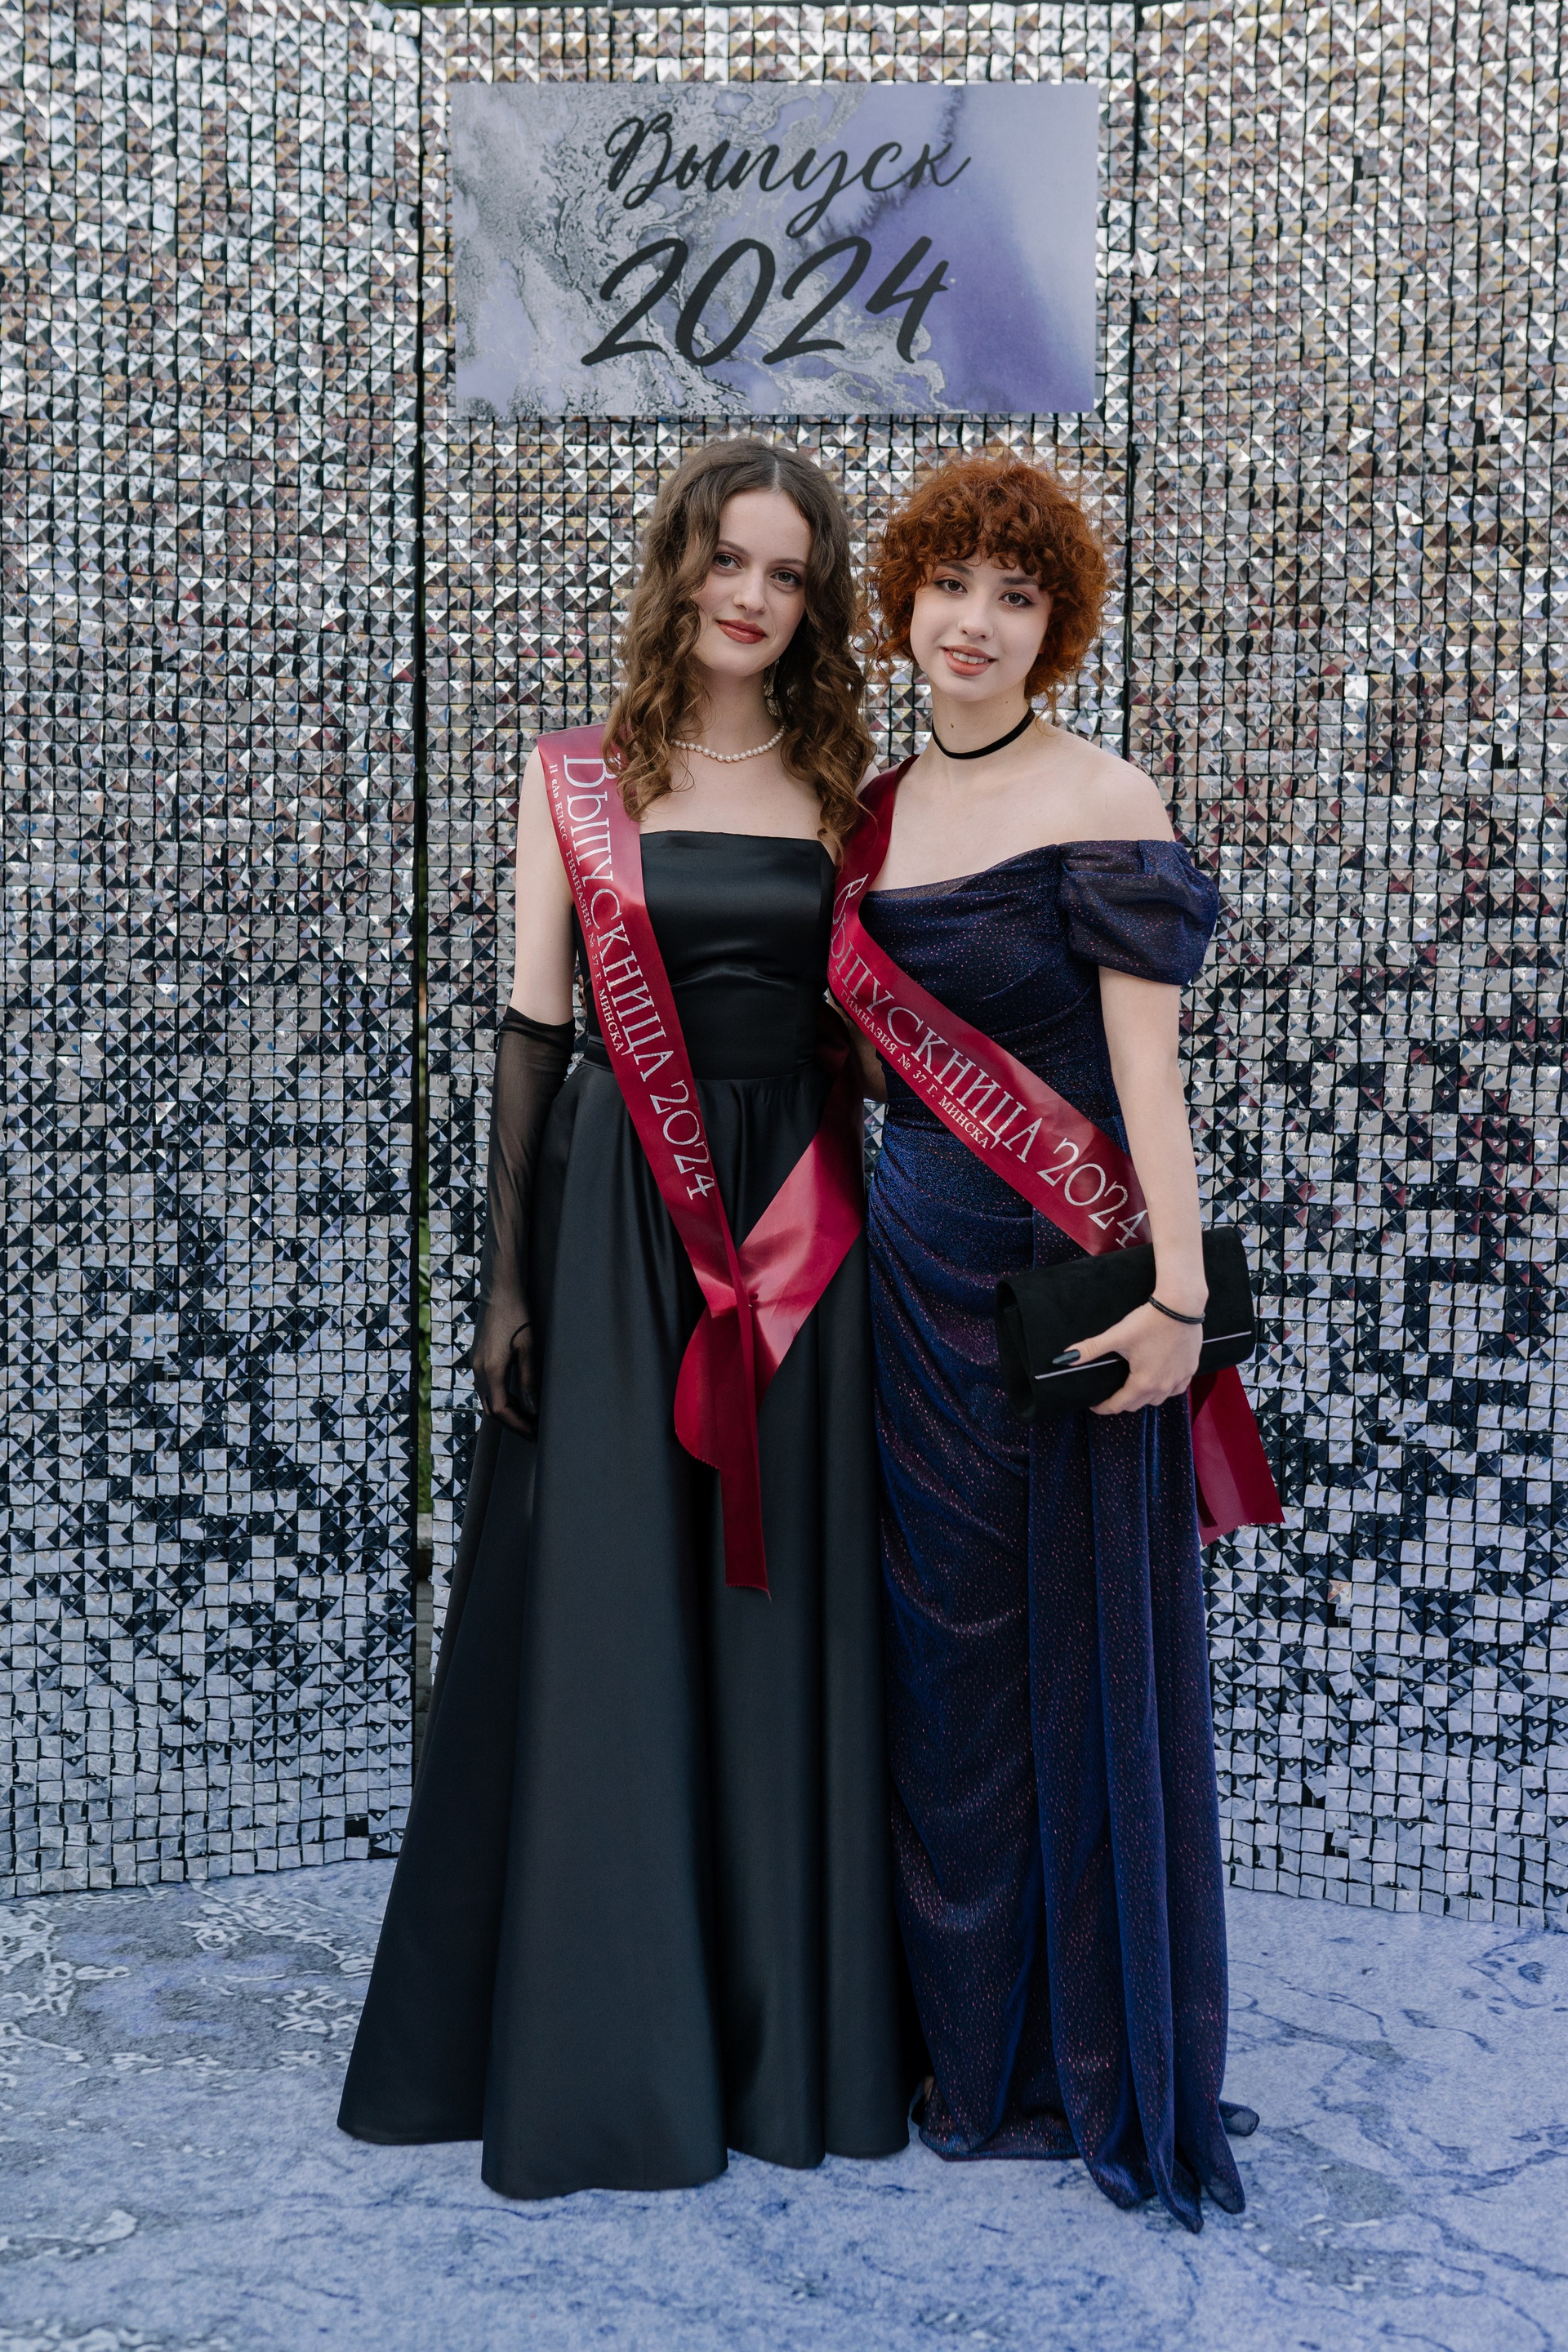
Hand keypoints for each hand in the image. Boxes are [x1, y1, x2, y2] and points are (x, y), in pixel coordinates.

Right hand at [472, 1308, 536, 1436]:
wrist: (499, 1291)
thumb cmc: (518, 1315)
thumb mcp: (528, 1347)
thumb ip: (529, 1379)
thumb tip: (532, 1408)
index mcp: (491, 1370)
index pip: (501, 1410)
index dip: (518, 1425)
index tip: (534, 1432)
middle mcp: (478, 1370)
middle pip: (491, 1409)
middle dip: (511, 1423)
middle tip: (533, 1430)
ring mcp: (475, 1364)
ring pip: (486, 1399)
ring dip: (505, 1411)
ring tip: (527, 1416)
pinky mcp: (477, 1358)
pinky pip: (485, 1387)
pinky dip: (499, 1398)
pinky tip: (515, 1396)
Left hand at [1064, 1299, 1203, 1415]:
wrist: (1181, 1307)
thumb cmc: (1149, 1321)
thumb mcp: (1117, 1335)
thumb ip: (1091, 1348)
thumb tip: (1066, 1358)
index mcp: (1143, 1382)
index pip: (1119, 1405)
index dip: (1104, 1408)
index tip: (1095, 1405)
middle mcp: (1163, 1387)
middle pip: (1138, 1404)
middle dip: (1122, 1402)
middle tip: (1111, 1394)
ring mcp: (1179, 1379)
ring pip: (1158, 1399)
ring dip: (1144, 1397)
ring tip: (1133, 1387)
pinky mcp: (1191, 1369)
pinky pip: (1177, 1388)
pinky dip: (1166, 1388)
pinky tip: (1160, 1379)